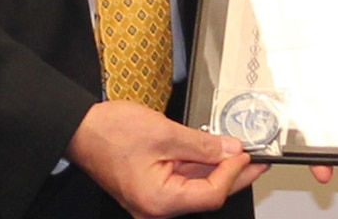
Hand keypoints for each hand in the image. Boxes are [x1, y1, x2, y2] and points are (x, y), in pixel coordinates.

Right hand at [66, 101, 265, 218]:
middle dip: (233, 174)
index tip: (246, 153)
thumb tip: (230, 149)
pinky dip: (200, 166)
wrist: (80, 129)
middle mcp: (156, 208)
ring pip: (196, 187)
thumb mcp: (164, 133)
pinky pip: (182, 180)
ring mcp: (153, 200)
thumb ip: (202, 144)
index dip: (232, 173)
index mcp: (159, 201)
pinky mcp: (151, 188)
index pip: (211, 195)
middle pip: (206, 195)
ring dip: (218, 169)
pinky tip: (215, 152)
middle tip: (256, 158)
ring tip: (240, 151)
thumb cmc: (110, 133)